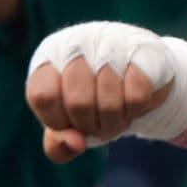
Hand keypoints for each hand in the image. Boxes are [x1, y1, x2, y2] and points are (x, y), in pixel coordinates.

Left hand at [25, 21, 186, 161]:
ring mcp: (112, 43)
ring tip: (118, 112)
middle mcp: (78, 43)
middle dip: (92, 125)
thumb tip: (76, 144)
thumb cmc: (96, 99)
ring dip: (116, 122)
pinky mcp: (144, 53)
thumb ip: (58, 144)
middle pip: (78, 103)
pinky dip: (136, 111)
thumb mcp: (69, 122)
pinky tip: (134, 102)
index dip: (59, 121)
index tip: (71, 121)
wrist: (142, 75)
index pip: (43, 96)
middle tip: (100, 120)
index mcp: (50, 56)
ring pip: (109, 104)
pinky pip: (136, 99)